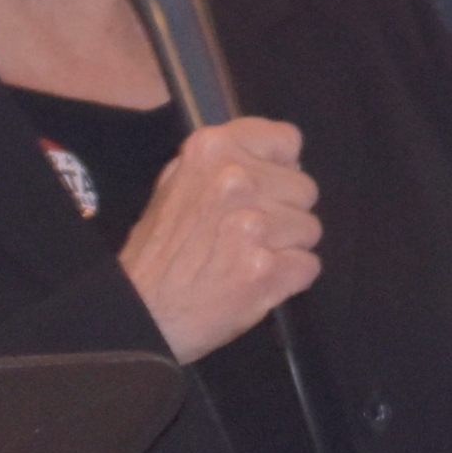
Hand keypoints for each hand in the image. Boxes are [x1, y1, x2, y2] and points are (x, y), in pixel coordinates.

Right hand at [114, 117, 321, 360]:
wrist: (141, 313)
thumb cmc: (158, 253)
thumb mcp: (175, 184)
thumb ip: (222, 163)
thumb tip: (272, 157)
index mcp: (212, 150)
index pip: (288, 139)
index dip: (282, 168)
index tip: (267, 187)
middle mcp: (235, 180)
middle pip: (305, 188)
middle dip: (284, 212)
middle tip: (249, 234)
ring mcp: (254, 226)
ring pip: (310, 228)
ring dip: (287, 247)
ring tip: (249, 258)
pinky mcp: (268, 270)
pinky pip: (309, 265)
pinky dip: (290, 278)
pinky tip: (257, 280)